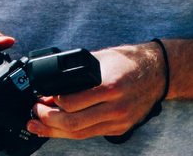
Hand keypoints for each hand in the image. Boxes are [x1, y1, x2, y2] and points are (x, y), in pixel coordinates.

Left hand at [27, 41, 166, 139]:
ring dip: (55, 131)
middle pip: (73, 124)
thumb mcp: (102, 58)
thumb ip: (79, 72)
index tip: (40, 97)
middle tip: (34, 113)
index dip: (51, 102)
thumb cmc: (129, 62)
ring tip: (37, 125)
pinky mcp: (119, 129)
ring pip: (80, 133)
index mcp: (110, 86)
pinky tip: (57, 128)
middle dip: (48, 121)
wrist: (158, 73)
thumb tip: (52, 85)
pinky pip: (90, 134)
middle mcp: (115, 107)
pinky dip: (71, 132)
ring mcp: (118, 121)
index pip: (72, 102)